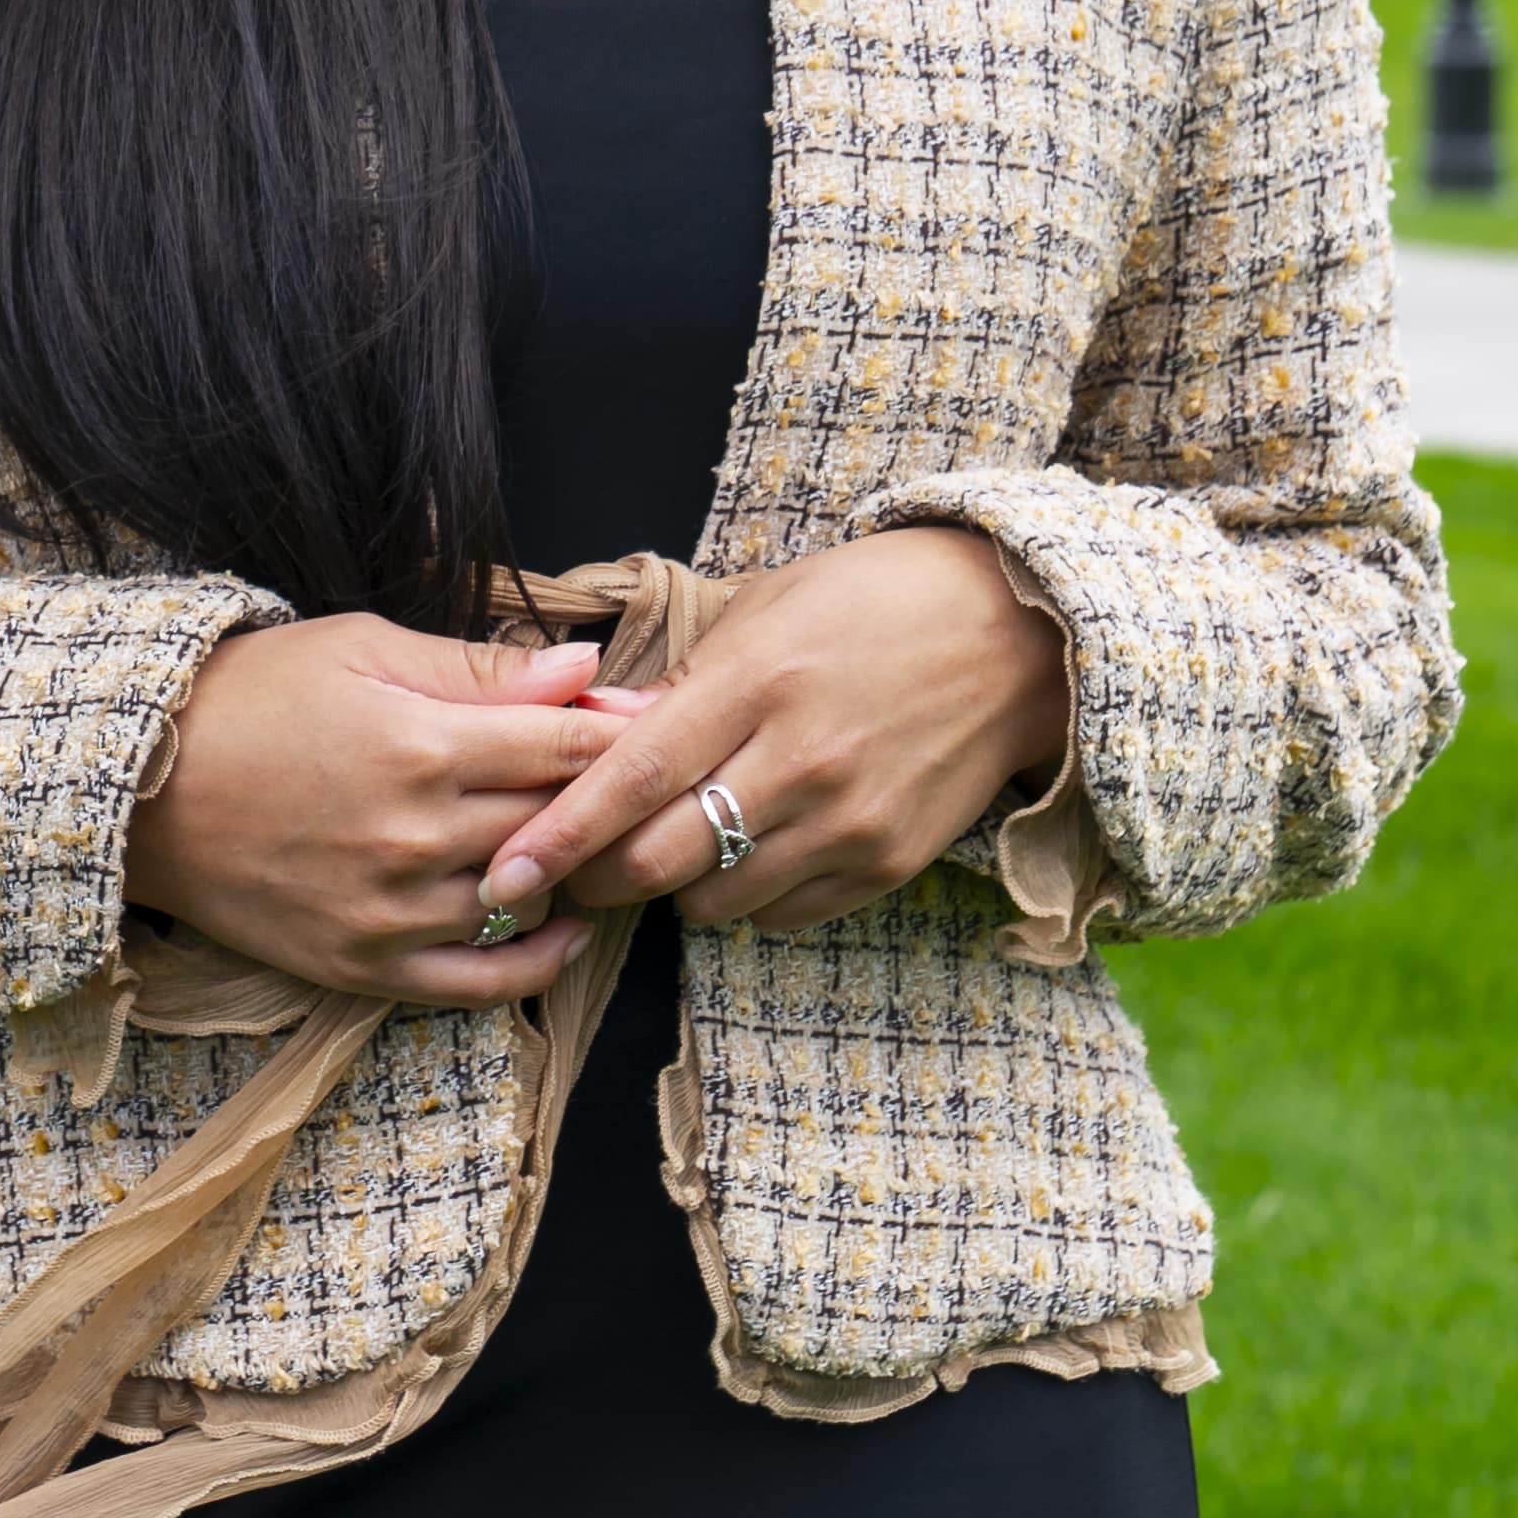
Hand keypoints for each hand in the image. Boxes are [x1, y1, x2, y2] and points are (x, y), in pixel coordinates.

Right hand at [125, 617, 621, 1006]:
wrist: (140, 786)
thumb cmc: (252, 696)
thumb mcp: (361, 647)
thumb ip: (479, 667)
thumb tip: (587, 669)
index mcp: (421, 745)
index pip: (567, 749)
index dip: (622, 736)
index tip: (656, 726)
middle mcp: (415, 836)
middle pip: (557, 823)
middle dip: (602, 796)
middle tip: (632, 777)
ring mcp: (391, 911)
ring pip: (529, 900)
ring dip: (569, 871)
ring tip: (588, 841)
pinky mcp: (364, 965)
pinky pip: (480, 981)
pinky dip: (537, 961)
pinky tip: (564, 929)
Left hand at [490, 528, 1066, 937]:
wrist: (1012, 638)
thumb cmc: (870, 604)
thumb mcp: (763, 610)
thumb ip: (676, 684)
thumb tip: (593, 731)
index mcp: (756, 682)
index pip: (631, 779)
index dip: (560, 834)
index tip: (505, 872)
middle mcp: (801, 760)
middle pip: (661, 859)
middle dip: (596, 876)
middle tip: (568, 869)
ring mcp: (848, 821)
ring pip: (716, 900)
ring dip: (673, 886)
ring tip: (673, 843)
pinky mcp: (887, 864)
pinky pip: (781, 913)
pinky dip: (744, 897)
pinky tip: (749, 851)